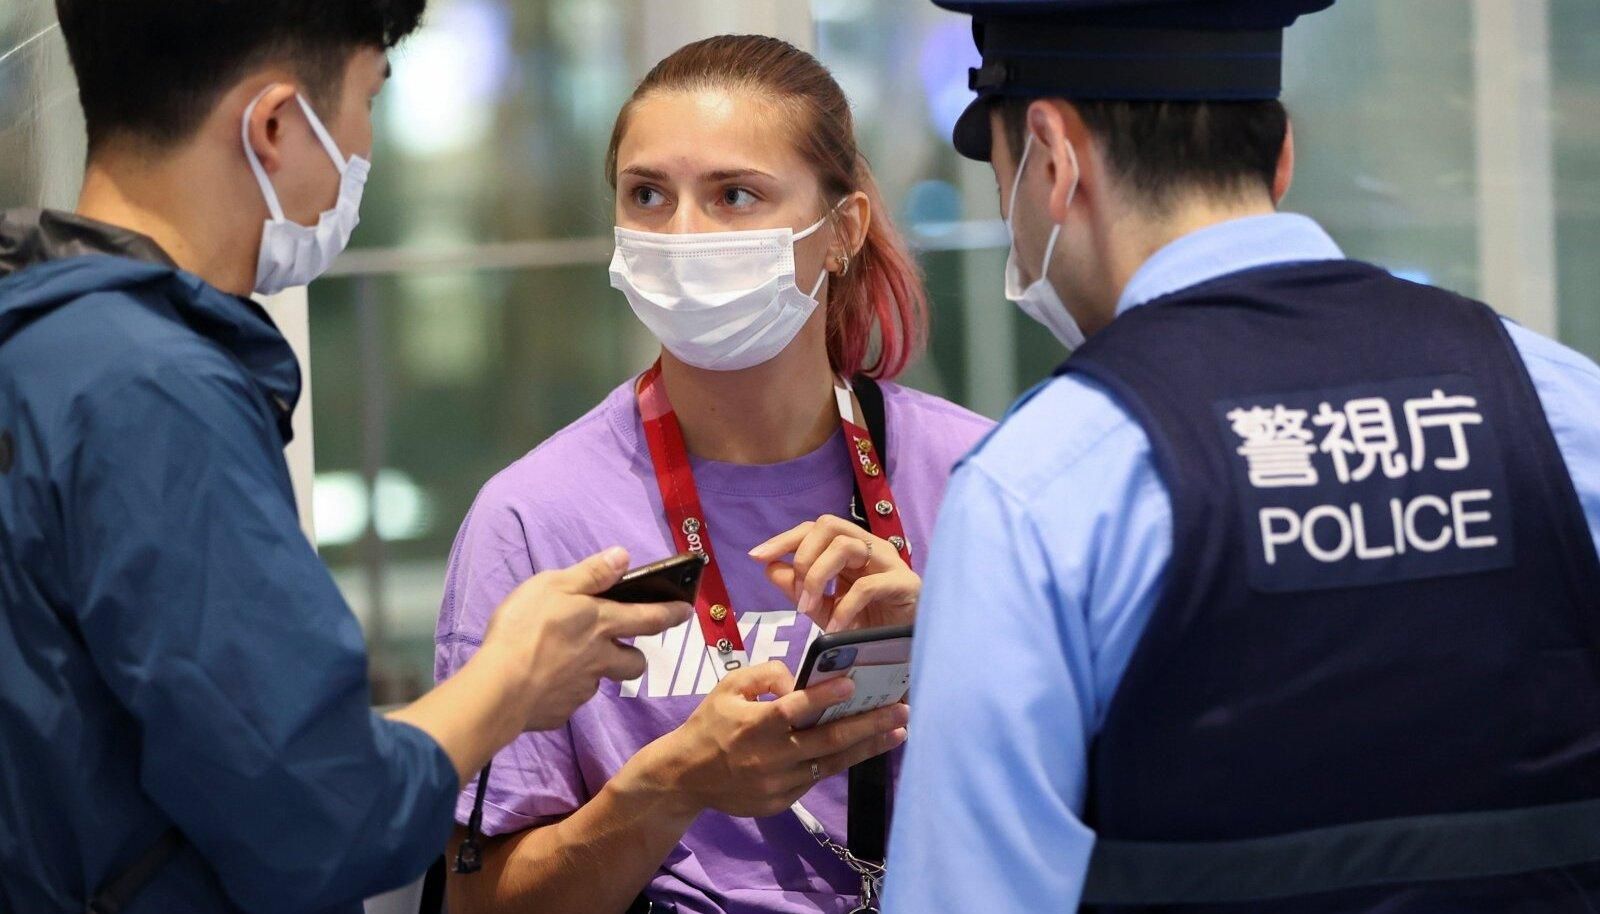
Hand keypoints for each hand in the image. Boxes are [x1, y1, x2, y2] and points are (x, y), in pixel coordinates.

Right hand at [480, 547, 691, 731]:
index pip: (650, 617)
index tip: (687, 612)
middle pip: (635, 663)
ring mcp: (582, 689)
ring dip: (594, 672)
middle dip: (635, 656)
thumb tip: (624, 557)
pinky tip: (540, 683)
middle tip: (621, 649)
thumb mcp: (554, 585)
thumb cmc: (526, 628)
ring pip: (600, 681)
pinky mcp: (561, 712)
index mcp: (602, 623)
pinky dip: (560, 691)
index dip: (672, 613)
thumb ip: (591, 573)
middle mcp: (600, 659)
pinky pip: (568, 700)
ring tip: (567, 663)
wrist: (500, 687)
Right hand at [626, 662, 908, 819]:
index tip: (852, 684)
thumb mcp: (728, 687)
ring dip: (867, 747)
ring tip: (898, 732)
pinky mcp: (782, 802)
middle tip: (901, 710)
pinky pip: (816, 778)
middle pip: (827, 741)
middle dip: (869, 724)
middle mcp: (769, 757)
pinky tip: (863, 747)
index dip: (823, 697)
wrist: (686, 777)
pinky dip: (841, 762)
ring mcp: (778, 784)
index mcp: (753, 726)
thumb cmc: (711, 724)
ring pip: (831, 764)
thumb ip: (765, 675)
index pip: (793, 710)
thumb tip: (801, 683)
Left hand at [749, 515, 920, 632]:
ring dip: (817, 577)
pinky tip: (834, 627)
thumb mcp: (825, 609)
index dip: (784, 539)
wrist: (907, 652)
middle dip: (803, 556)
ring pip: (845, 546)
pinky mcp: (905, 584)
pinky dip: (844, 607)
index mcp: (851, 549)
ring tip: (809, 610)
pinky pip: (867, 585)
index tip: (756, 557)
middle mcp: (870, 547)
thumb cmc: (870, 627)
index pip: (814, 528)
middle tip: (796, 596)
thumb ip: (799, 589)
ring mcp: (890, 562)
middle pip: (829, 524)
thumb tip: (770, 567)